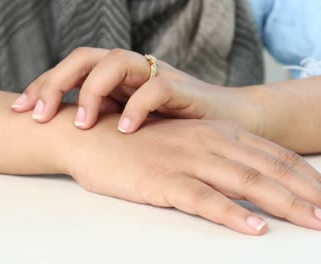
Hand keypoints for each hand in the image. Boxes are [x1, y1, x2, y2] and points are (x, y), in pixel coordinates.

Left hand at [11, 47, 261, 134]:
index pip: (69, 69)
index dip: (41, 86)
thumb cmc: (166, 125)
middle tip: (38, 115)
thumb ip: (96, 118)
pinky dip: (137, 107)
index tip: (18, 111)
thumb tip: (53, 130)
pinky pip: (155, 87)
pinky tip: (124, 130)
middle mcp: (127, 68)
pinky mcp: (180, 87)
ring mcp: (153, 74)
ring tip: (83, 125)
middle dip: (56, 83)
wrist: (221, 123)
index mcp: (110, 75)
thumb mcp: (122, 121)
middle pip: (84, 58)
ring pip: (115, 63)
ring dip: (93, 92)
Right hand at [61, 115, 320, 234]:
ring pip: (244, 182)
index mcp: (216, 131)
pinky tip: (253, 227)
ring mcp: (185, 160)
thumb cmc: (136, 141)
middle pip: (268, 169)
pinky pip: (203, 199)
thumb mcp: (183, 139)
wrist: (90, 135)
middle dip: (306, 194)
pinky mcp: (162, 180)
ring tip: (311, 223)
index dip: (305, 177)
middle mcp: (207, 142)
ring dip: (283, 204)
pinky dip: (231, 213)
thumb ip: (215, 152)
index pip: (273, 155)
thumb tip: (246, 174)